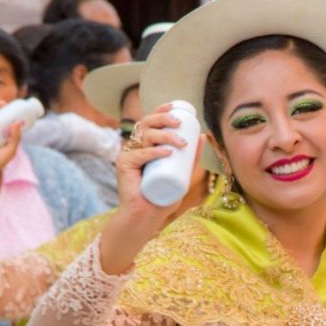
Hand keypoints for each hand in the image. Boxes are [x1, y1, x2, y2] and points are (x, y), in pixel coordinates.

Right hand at [96, 104, 197, 274]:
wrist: (148, 217)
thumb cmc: (163, 198)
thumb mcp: (183, 174)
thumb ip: (192, 158)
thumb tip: (202, 136)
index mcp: (145, 145)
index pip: (151, 122)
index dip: (160, 110)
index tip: (175, 107)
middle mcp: (135, 147)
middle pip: (146, 124)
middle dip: (163, 119)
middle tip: (179, 124)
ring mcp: (128, 155)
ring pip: (144, 135)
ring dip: (164, 135)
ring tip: (180, 143)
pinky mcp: (122, 165)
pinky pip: (138, 154)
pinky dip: (153, 152)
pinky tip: (166, 153)